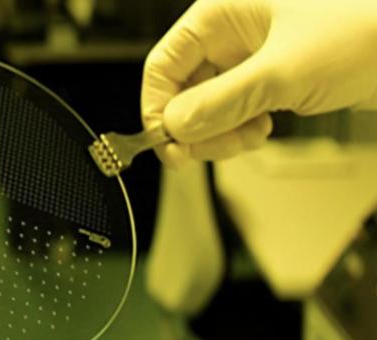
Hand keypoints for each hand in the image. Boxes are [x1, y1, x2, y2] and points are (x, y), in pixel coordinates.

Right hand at [141, 0, 376, 166]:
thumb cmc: (366, 30)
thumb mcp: (283, 71)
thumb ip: (221, 102)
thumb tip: (175, 125)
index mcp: (223, 12)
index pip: (164, 63)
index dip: (157, 106)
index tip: (164, 142)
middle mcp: (233, 33)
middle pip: (183, 88)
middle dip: (192, 125)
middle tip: (201, 152)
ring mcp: (253, 58)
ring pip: (209, 105)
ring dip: (219, 132)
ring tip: (247, 137)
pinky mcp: (273, 78)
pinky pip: (236, 111)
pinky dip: (240, 130)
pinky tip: (262, 130)